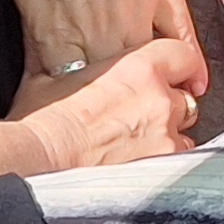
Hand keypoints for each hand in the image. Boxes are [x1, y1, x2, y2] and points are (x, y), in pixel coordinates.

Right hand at [16, 38, 208, 167]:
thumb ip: (75, 64)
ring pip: (182, 134)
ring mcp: (164, 137)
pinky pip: (175, 164)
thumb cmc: (42, 121)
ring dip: (165, 138)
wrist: (40, 160)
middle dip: (167, 107)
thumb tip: (66, 58)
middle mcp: (159, 100)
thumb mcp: (53, 76)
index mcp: (139, 69)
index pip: (182, 55)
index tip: (177, 74)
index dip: (180, 65)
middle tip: (141, 118)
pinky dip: (162, 164)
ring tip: (134, 148)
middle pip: (183, 98)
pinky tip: (137, 167)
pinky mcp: (162, 168)